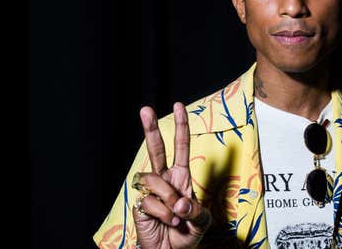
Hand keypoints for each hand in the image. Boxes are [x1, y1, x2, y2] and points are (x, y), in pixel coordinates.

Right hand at [132, 102, 211, 248]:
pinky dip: (163, 214)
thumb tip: (181, 202)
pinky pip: (150, 201)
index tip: (178, 106)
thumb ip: (196, 211)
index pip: (181, 147)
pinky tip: (167, 223)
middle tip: (145, 110)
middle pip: (156, 150)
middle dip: (151, 129)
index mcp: (181, 178)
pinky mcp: (140, 205)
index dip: (180, 127)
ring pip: (155, 180)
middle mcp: (165, 180)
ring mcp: (151, 192)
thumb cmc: (186, 236)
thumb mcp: (201, 223)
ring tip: (176, 218)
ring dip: (169, 198)